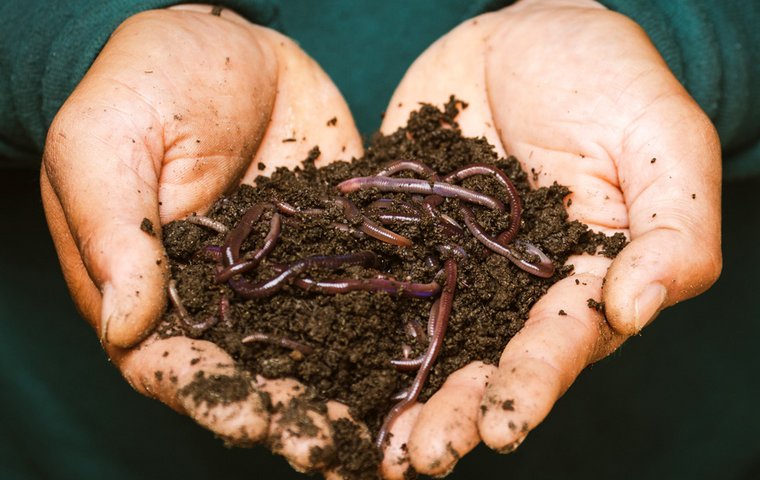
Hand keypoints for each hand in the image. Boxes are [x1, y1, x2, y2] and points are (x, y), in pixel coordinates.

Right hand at [41, 5, 363, 473]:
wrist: (226, 41)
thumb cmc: (144, 81)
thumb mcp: (106, 140)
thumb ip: (114, 230)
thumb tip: (126, 324)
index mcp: (154, 288)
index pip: (174, 362)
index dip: (210, 396)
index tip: (248, 419)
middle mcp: (224, 297)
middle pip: (254, 373)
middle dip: (291, 415)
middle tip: (332, 451)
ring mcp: (287, 275)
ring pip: (316, 348)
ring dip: (346, 394)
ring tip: (385, 435)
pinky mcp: (337, 245)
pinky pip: (364, 290)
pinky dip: (389, 328)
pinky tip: (425, 358)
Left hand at [378, 0, 721, 475]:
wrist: (526, 34)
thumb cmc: (609, 80)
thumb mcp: (662, 143)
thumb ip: (672, 229)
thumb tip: (637, 309)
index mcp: (580, 278)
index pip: (560, 343)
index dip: (532, 385)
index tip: (502, 426)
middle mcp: (512, 288)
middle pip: (483, 361)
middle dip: (453, 413)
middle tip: (417, 458)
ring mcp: (451, 265)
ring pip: (423, 340)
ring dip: (397, 393)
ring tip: (368, 444)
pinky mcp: (402, 235)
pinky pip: (373, 280)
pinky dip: (345, 322)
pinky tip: (315, 361)